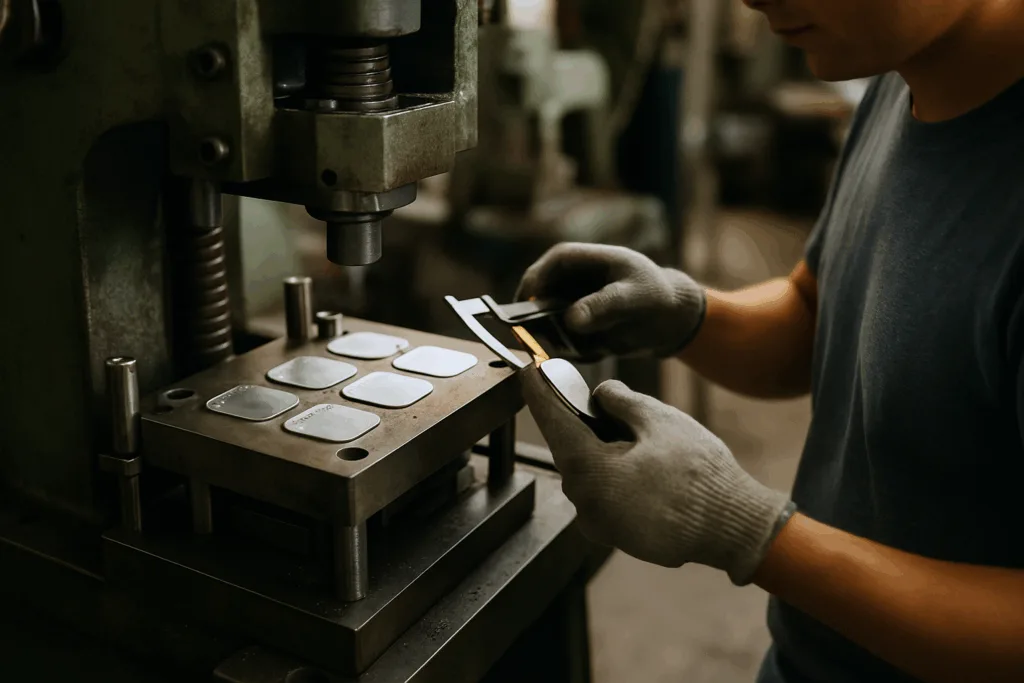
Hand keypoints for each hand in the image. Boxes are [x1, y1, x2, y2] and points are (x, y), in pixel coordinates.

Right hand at [516, 243, 706, 358]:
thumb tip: (571, 320)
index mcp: (581, 260)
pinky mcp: (572, 330)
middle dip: (537, 320)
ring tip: (593, 346)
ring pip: (544, 324)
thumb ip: (604, 305)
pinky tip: (601, 350)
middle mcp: (567, 282)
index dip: (534, 285)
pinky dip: (574, 351)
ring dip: (558, 340)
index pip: (548, 266)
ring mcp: (566, 306)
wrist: (671, 319)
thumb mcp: (634, 297)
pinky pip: (560, 343)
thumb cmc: (655, 295)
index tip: (530, 309)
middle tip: (547, 341)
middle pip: (536, 297)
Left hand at [521, 366, 793, 584]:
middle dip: (579, 424)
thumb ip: (620, 401)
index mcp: (590, 469)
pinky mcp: (616, 537)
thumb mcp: (658, 420)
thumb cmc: (699, 472)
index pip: (553, 422)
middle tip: (592, 399)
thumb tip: (600, 394)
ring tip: (632, 437)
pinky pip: (604, 497)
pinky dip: (614, 478)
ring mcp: (600, 525)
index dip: (539, 393)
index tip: (528, 372)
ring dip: (600, 453)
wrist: (732, 526)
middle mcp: (585, 502)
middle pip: (571, 450)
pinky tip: (641, 468)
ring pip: (588, 475)